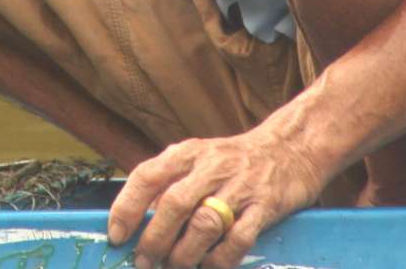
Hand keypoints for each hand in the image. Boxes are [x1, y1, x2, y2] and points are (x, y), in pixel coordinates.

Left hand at [106, 127, 325, 268]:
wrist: (289, 149)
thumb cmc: (233, 161)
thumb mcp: (197, 160)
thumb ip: (169, 184)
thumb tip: (137, 223)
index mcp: (188, 153)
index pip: (148, 176)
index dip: (127, 207)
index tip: (116, 236)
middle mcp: (211, 166)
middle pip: (174, 204)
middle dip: (154, 240)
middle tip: (144, 262)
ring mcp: (239, 186)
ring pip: (204, 225)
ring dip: (183, 254)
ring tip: (174, 267)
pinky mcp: (264, 206)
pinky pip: (237, 240)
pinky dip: (219, 260)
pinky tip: (208, 266)